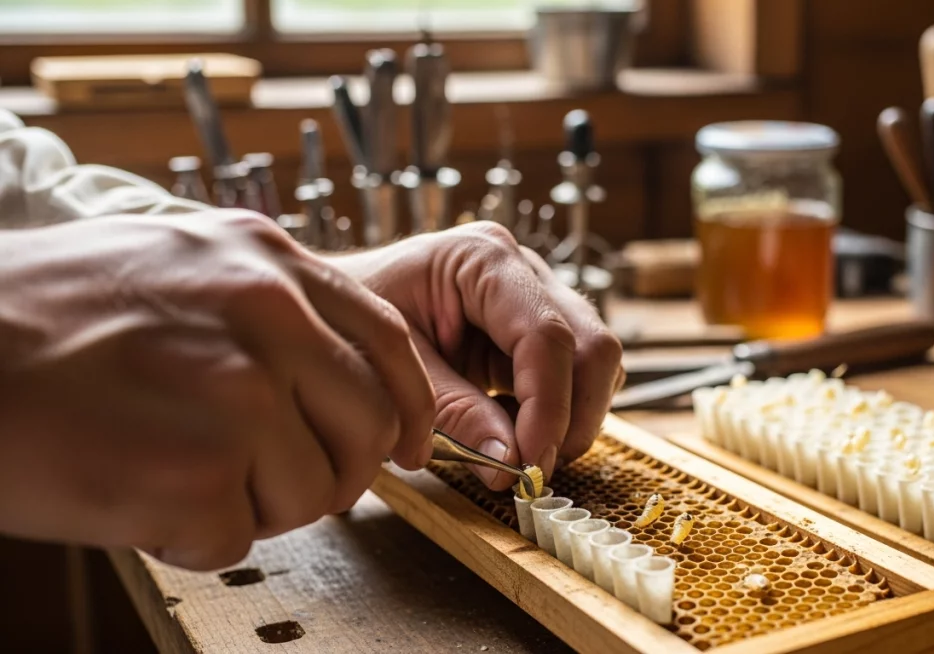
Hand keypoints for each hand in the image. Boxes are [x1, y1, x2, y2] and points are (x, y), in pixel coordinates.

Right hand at [0, 212, 434, 570]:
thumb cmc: (38, 315)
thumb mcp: (175, 262)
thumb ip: (265, 305)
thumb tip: (331, 374)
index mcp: (267, 261)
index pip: (388, 341)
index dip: (408, 406)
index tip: (408, 445)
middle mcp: (268, 316)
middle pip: (368, 427)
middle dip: (331, 471)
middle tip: (267, 481)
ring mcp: (239, 393)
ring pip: (312, 491)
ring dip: (251, 504)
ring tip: (173, 473)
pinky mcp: (197, 472)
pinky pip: (237, 536)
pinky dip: (190, 536)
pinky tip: (136, 495)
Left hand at [333, 222, 623, 489]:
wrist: (330, 312)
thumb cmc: (350, 326)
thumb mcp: (393, 370)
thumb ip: (455, 413)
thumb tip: (512, 465)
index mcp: (482, 259)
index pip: (547, 335)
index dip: (549, 406)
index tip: (532, 464)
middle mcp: (521, 270)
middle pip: (591, 346)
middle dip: (572, 417)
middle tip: (533, 472)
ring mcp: (536, 297)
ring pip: (595, 363)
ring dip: (570, 418)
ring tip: (519, 455)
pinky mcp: (535, 331)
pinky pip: (575, 376)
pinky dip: (557, 414)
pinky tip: (514, 431)